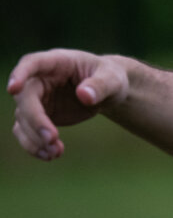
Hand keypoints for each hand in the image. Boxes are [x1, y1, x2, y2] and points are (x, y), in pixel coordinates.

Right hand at [8, 49, 128, 160]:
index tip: (13, 89)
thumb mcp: (112, 79)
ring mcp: (36, 99)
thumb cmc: (110, 77)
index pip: (32, 63)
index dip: (20, 74)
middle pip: (25, 98)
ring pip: (23, 119)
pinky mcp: (39, 117)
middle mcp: (39, 80)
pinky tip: (50, 156)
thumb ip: (100, 85)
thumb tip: (84, 96)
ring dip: (35, 138)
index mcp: (56, 62)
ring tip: (56, 153)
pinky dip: (35, 146)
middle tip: (53, 139)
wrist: (108, 91)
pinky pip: (27, 132)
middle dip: (35, 120)